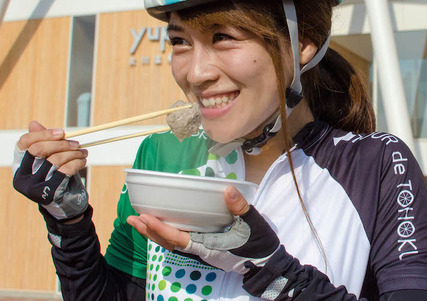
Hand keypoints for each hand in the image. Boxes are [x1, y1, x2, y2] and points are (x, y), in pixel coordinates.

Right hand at [13, 121, 88, 219]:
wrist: (66, 204)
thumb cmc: (58, 177)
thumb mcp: (50, 159)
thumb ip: (43, 142)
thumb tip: (34, 123)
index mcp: (19, 166)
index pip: (24, 143)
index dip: (43, 134)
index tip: (62, 132)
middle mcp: (21, 177)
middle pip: (38, 149)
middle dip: (61, 143)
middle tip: (77, 143)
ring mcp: (33, 187)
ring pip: (54, 160)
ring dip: (73, 153)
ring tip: (82, 153)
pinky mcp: (48, 194)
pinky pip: (65, 171)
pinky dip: (77, 163)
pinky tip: (82, 161)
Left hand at [127, 186, 280, 274]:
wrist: (267, 264)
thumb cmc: (259, 246)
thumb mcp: (253, 224)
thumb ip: (239, 208)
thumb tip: (227, 190)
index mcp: (208, 246)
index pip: (177, 239)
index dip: (160, 229)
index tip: (145, 218)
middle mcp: (201, 250)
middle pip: (169, 243)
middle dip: (149, 231)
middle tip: (132, 218)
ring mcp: (203, 251)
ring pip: (173, 244)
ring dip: (155, 233)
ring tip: (140, 222)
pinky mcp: (207, 249)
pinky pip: (181, 243)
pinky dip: (168, 234)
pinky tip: (165, 226)